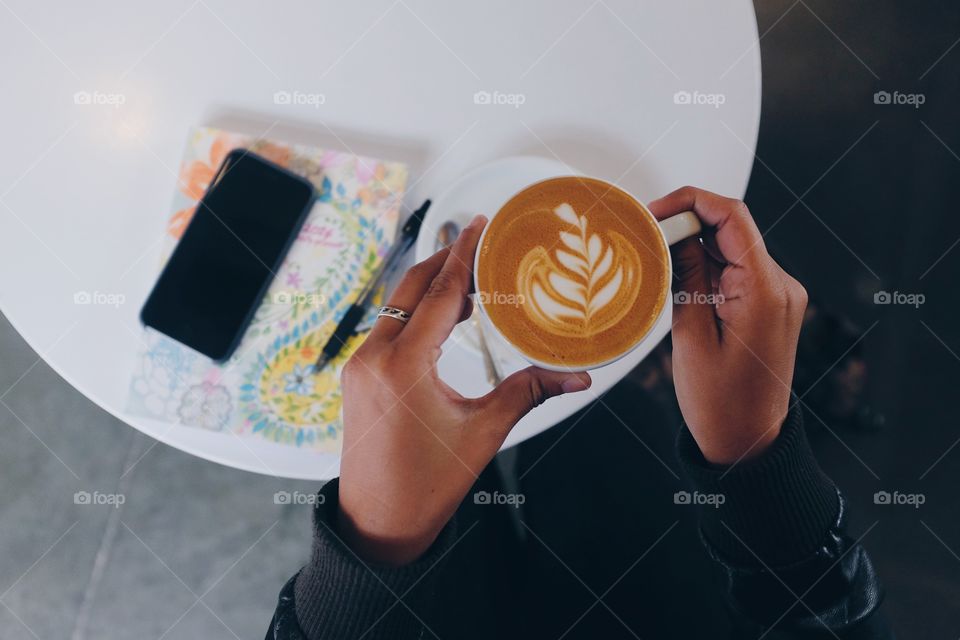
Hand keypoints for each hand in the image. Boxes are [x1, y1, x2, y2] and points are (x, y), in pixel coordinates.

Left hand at [337, 215, 591, 565]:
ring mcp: (360, 366)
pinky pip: (389, 328)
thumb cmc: (427, 485)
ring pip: (397, 306)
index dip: (464, 256)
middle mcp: (373, 356)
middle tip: (480, 242)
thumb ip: (527, 392)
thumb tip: (578, 375)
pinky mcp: (358, 377)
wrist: (376, 523)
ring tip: (471, 277)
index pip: (439, 293)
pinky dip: (416, 312)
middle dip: (447, 261)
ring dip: (431, 287)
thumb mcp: (482, 433)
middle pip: (412, 288)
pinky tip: (443, 315)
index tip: (479, 225)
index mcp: (403, 365)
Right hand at [648, 187, 806, 464]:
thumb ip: (686, 276)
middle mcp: (780, 286)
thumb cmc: (721, 403)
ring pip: (728, 248)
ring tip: (652, 264)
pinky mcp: (766, 305)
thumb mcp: (691, 337)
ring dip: (691, 248)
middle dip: (683, 226)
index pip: (731, 216)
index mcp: (766, 291)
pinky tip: (674, 280)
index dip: (689, 201)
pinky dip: (703, 267)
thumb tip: (671, 233)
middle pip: (730, 228)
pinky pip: (733, 270)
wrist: (748, 442)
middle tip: (641, 239)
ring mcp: (776, 295)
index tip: (653, 212)